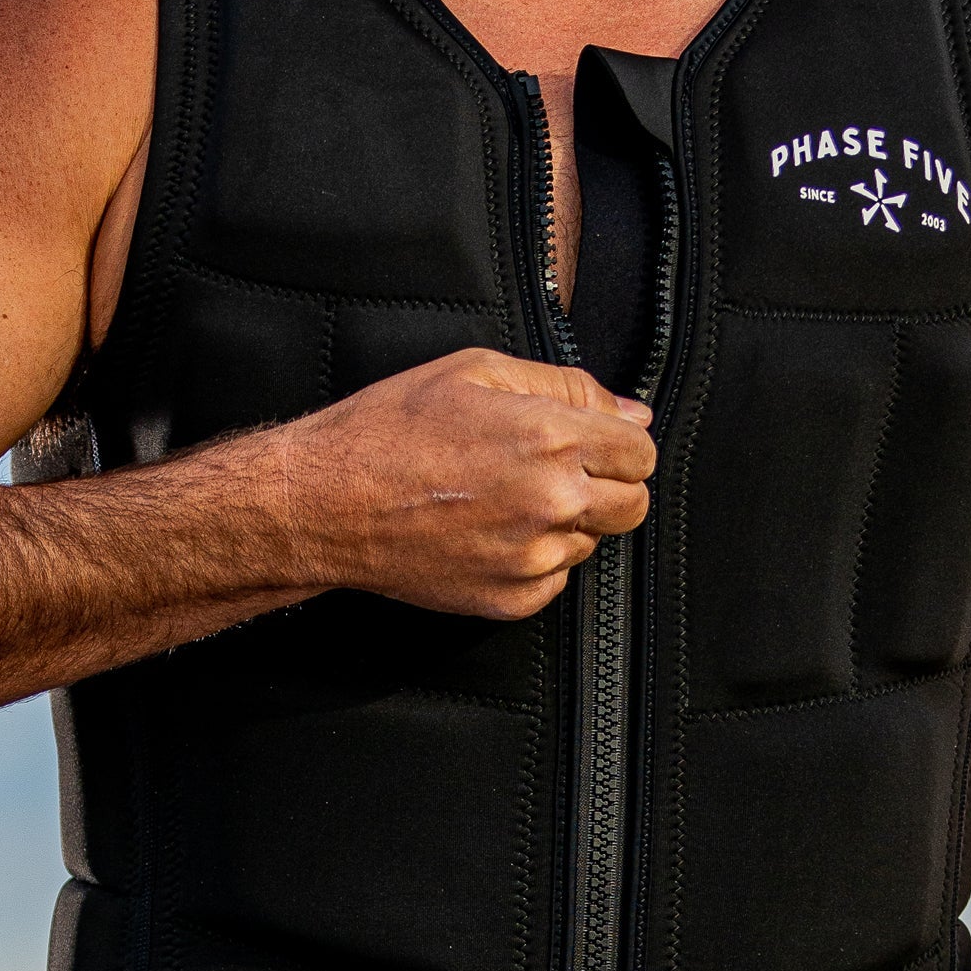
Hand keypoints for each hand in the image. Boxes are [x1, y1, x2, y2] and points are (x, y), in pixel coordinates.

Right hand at [277, 348, 654, 619]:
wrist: (328, 502)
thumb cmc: (390, 430)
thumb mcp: (477, 372)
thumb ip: (566, 386)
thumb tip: (630, 413)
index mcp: (551, 437)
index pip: (641, 453)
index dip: (620, 445)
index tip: (594, 445)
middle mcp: (552, 501)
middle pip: (632, 505)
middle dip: (606, 486)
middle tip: (555, 473)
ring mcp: (532, 557)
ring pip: (591, 543)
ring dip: (565, 524)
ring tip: (505, 499)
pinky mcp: (511, 598)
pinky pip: (554, 580)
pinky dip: (534, 560)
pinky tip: (489, 533)